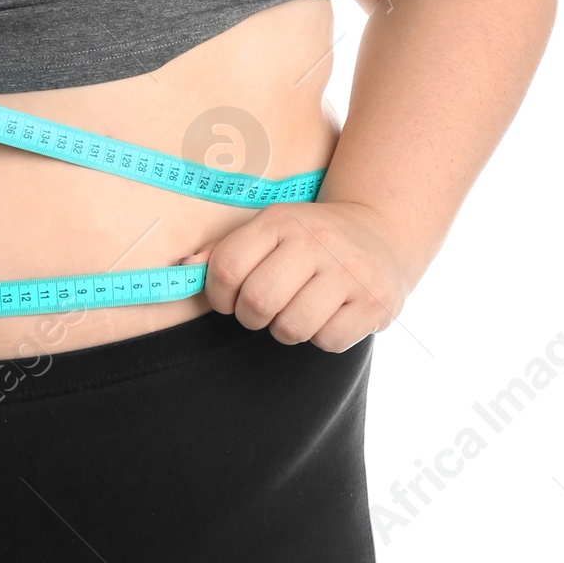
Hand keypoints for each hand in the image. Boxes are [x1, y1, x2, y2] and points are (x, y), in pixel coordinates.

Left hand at [182, 199, 415, 351]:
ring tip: (297, 310)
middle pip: (258, 302)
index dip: (218, 295)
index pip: (227, 268)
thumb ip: (224, 251)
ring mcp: (350, 271)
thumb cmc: (310, 238)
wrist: (381, 231)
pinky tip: (329, 314)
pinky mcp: (376, 301)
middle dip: (251, 317)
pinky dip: (322, 337)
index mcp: (281, 220)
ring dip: (286, 329)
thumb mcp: (268, 229)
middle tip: (263, 310)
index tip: (229, 297)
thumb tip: (182, 269)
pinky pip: (328, 342)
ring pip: (292, 328)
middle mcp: (317, 241)